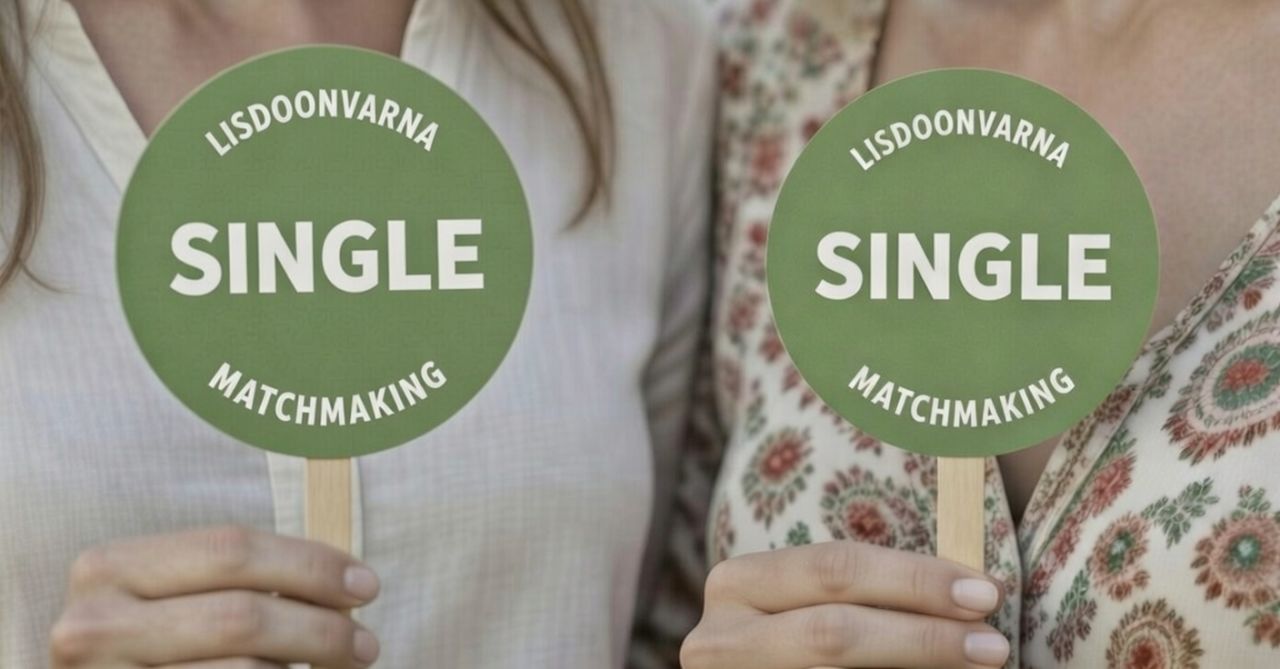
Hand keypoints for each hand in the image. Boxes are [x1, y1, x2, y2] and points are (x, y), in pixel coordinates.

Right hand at [50, 525, 380, 667]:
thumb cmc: (153, 642)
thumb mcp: (174, 596)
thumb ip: (236, 578)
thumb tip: (346, 583)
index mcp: (110, 567)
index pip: (232, 550)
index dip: (310, 564)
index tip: (365, 584)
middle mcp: (93, 625)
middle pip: (241, 615)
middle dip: (321, 627)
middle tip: (367, 643)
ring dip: (308, 665)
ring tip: (345, 664)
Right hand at [681, 541, 1009, 668]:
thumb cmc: (793, 648)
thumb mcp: (806, 608)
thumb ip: (864, 597)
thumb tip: (968, 591)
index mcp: (739, 584)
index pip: (834, 568)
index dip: (913, 578)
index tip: (984, 590)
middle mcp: (719, 638)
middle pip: (833, 631)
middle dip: (922, 636)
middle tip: (992, 644)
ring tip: (977, 667)